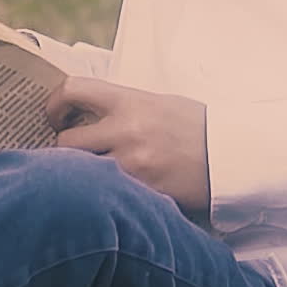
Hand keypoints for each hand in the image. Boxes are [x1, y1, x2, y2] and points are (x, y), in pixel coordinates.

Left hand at [46, 77, 210, 217]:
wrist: (233, 154)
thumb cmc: (195, 125)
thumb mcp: (156, 102)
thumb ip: (120, 106)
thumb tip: (84, 112)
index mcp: (128, 101)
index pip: (72, 90)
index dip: (53, 103)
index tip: (55, 116)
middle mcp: (125, 130)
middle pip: (66, 142)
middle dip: (63, 150)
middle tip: (73, 155)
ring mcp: (133, 165)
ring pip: (82, 174)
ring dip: (82, 177)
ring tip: (91, 177)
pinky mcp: (144, 194)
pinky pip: (110, 196)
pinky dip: (108, 197)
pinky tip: (116, 197)